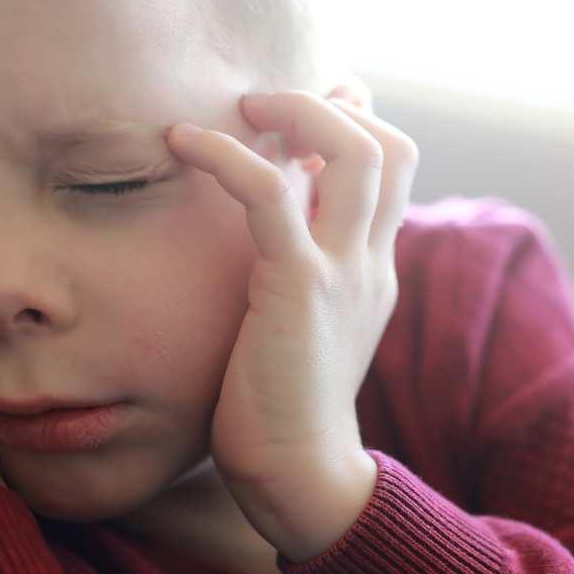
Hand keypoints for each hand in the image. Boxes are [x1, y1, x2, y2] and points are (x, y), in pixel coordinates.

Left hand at [164, 88, 418, 555]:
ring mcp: (343, 272)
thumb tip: (267, 233)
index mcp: (374, 270)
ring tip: (239, 106)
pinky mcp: (298, 287)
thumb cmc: (281, 404)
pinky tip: (180, 143)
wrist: (295, 472)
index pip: (393, 169)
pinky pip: (269, 194)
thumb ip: (300, 272)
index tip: (300, 112)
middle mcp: (371, 262)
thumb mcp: (304, 327)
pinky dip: (225, 156)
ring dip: (295, 111)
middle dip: (331, 105)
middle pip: (388, 147)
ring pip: (352, 152)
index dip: (354, 123)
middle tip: (266, 101)